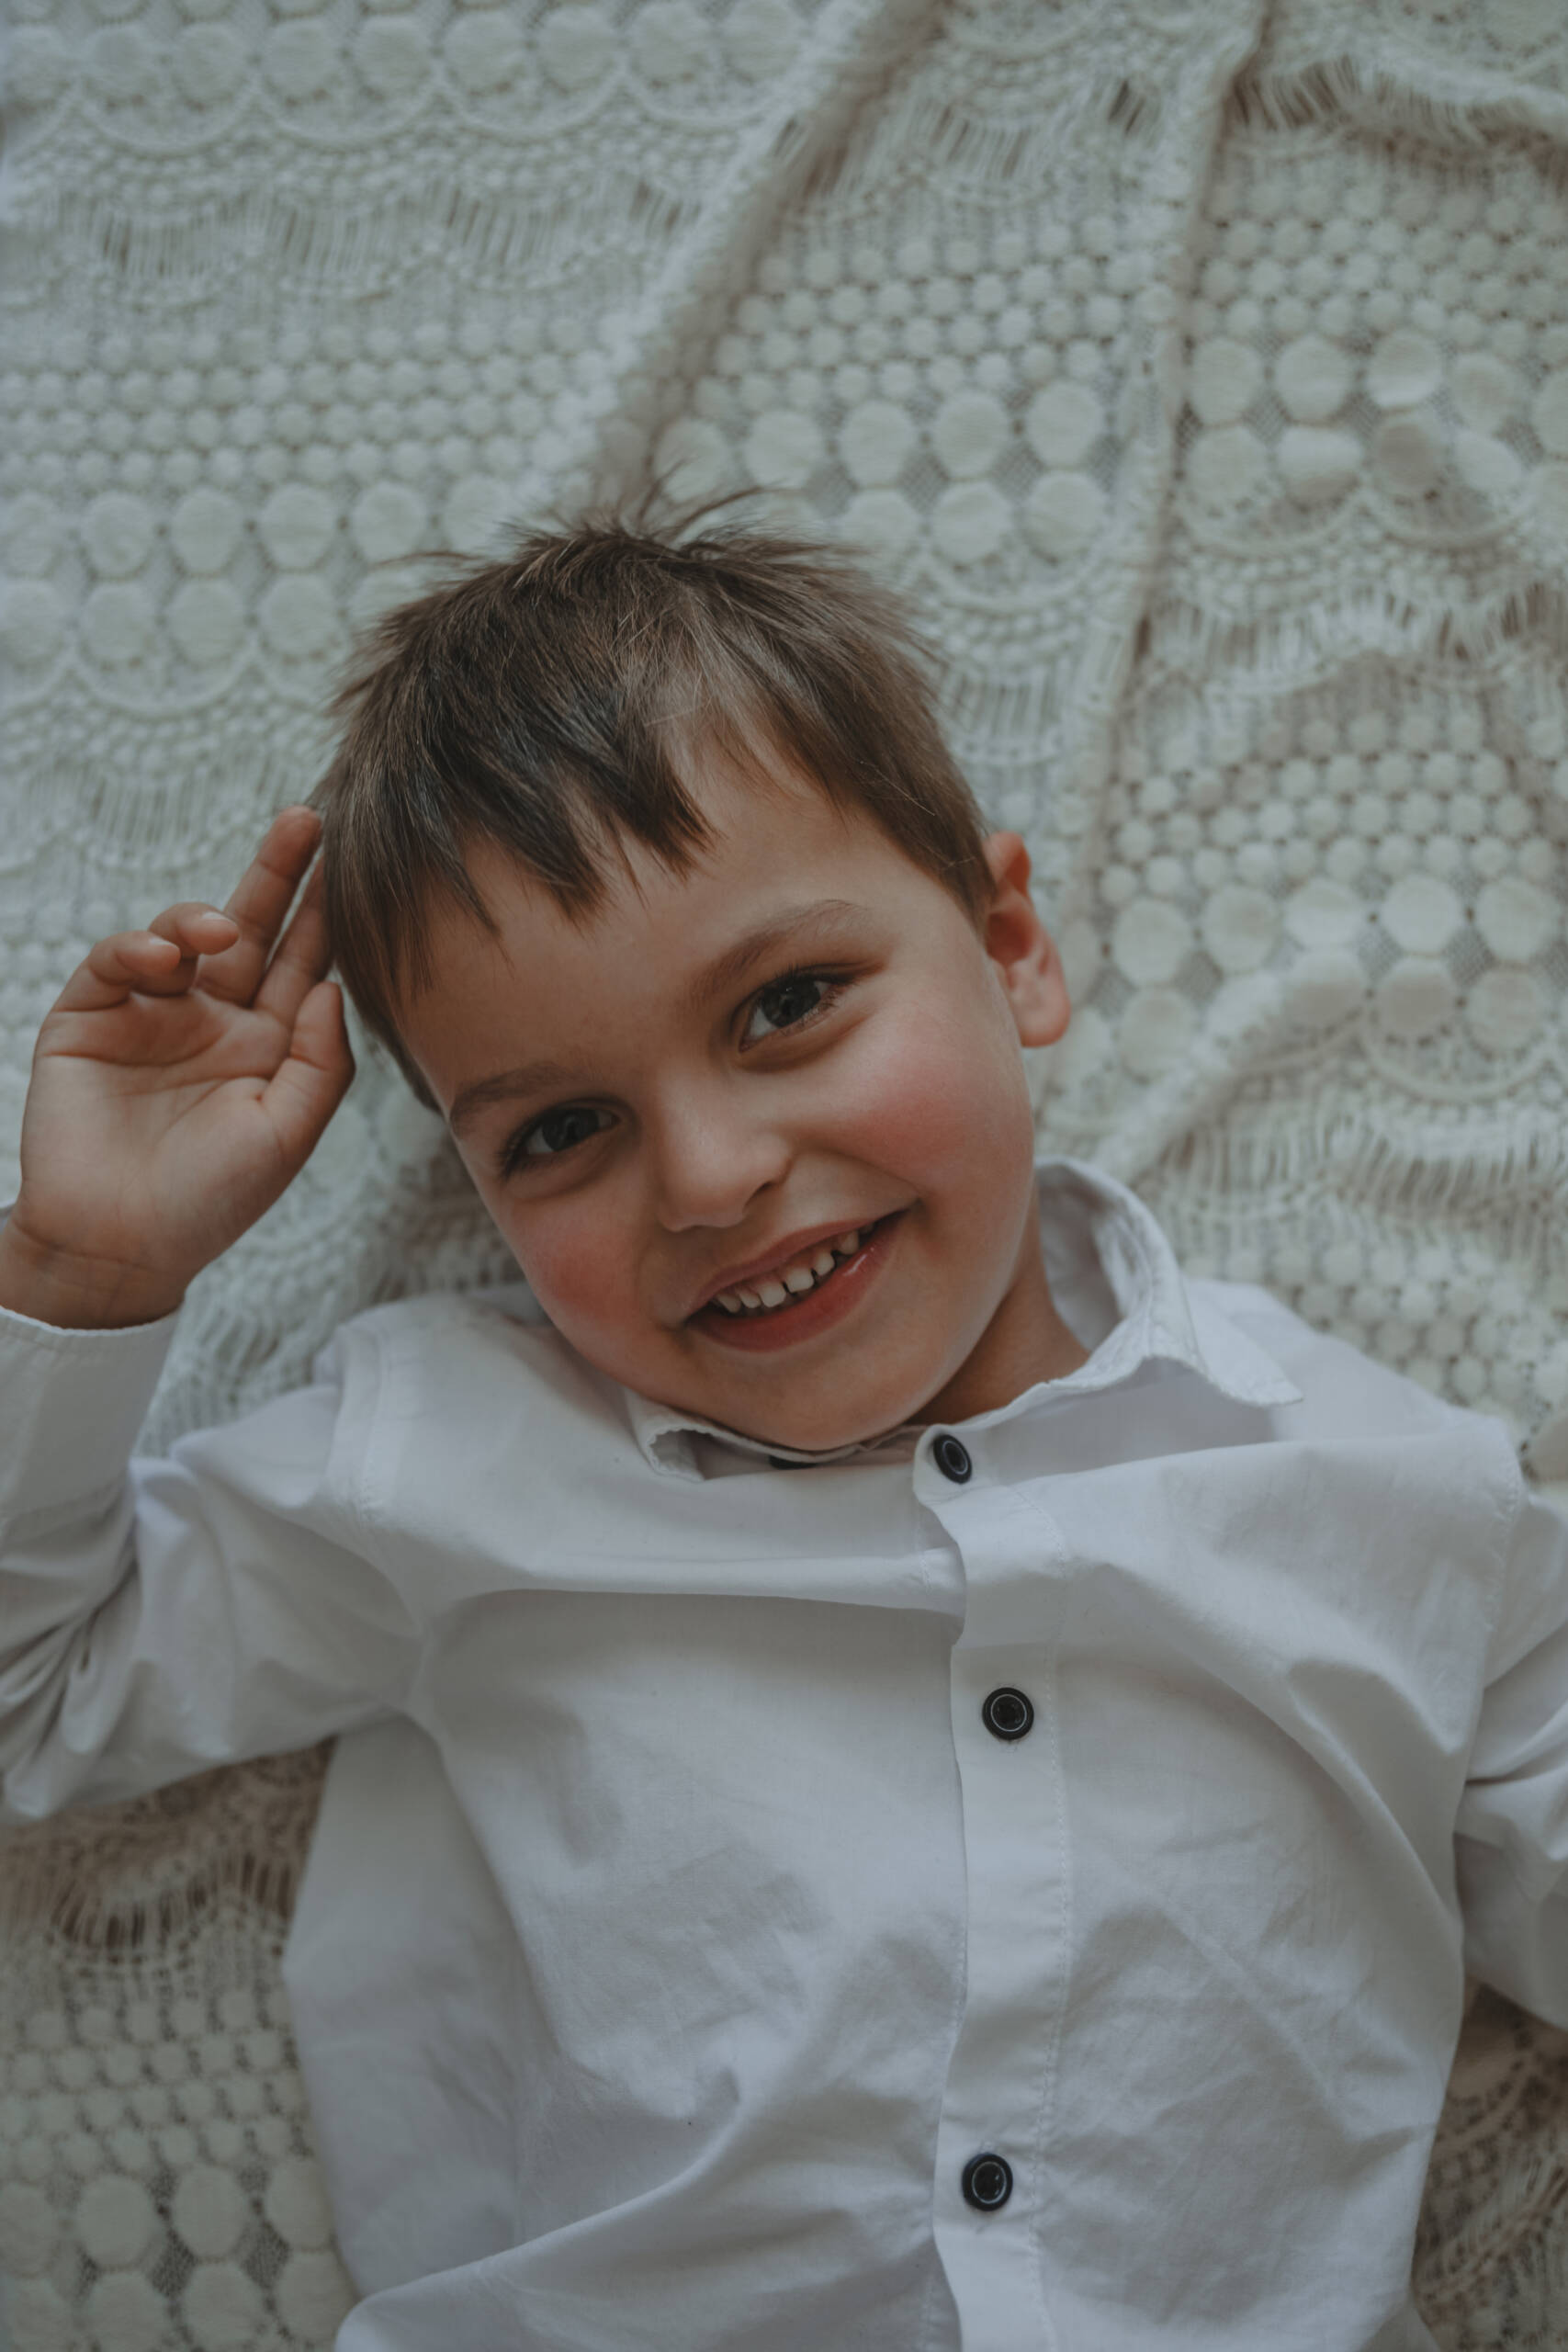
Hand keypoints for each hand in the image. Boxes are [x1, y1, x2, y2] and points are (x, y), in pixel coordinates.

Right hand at [0, 807, 354, 1328]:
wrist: (118, 1247)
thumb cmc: (211, 1202)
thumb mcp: (287, 1135)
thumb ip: (322, 1062)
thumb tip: (335, 985)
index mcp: (270, 1045)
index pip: (305, 964)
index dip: (327, 914)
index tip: (358, 862)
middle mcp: (216, 1019)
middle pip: (252, 929)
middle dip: (277, 873)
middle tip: (308, 818)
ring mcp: (153, 1015)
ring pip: (183, 937)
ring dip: (201, 919)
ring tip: (216, 931)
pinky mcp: (91, 1017)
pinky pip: (118, 962)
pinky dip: (140, 949)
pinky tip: (165, 963)